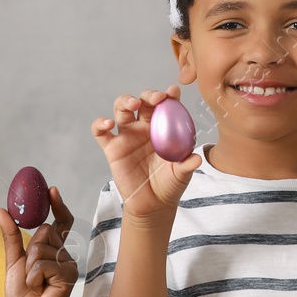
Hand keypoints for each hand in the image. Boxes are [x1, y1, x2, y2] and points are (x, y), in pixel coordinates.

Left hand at [0, 186, 76, 296]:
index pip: (61, 222)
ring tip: (33, 283)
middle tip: (30, 271)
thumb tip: (1, 210)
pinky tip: (38, 289)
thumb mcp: (13, 260)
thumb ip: (11, 235)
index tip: (51, 190)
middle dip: (30, 250)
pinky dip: (34, 277)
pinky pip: (45, 264)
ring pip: (43, 248)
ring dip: (30, 267)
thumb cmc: (21, 293)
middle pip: (46, 232)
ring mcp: (69, 265)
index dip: (58, 205)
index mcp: (53, 249)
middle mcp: (64, 254)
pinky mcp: (68, 277)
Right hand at [90, 87, 201, 225]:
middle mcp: (144, 127)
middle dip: (149, 95)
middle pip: (143, 101)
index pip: (165, 106)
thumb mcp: (182, 174)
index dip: (169, 96)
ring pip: (121, 109)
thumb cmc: (170, 184)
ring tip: (133, 104)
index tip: (174, 92)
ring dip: (126, 101)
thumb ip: (187, 164)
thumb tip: (197, 158)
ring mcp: (127, 135)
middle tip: (157, 98)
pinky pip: (100, 132)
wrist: (153, 204)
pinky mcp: (112, 148)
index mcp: (163, 127)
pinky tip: (108, 124)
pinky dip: (100, 124)